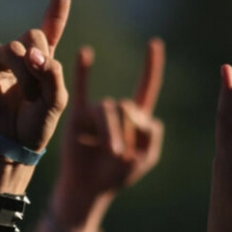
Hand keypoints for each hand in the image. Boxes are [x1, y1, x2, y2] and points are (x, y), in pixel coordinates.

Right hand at [0, 0, 73, 192]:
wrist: (10, 146)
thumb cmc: (34, 127)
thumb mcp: (56, 102)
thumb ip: (53, 74)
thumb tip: (34, 56)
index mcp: (44, 60)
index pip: (53, 21)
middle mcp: (22, 55)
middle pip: (36, 35)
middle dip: (40, 60)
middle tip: (37, 87)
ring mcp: (1, 59)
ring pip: (16, 48)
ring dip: (24, 73)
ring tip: (23, 96)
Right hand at [52, 40, 164, 226]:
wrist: (87, 189)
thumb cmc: (115, 176)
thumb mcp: (144, 158)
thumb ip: (150, 135)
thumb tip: (133, 111)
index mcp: (136, 119)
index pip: (146, 87)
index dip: (151, 67)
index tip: (153, 43)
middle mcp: (115, 111)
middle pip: (126, 106)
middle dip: (128, 130)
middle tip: (121, 155)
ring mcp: (95, 113)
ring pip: (108, 110)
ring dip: (112, 132)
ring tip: (111, 153)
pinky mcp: (78, 117)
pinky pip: (80, 91)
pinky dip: (84, 71)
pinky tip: (86, 52)